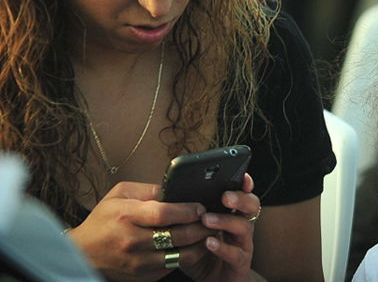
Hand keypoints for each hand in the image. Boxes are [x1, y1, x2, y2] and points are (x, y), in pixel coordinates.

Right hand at [67, 182, 209, 280]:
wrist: (81, 254)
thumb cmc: (102, 220)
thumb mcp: (120, 195)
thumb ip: (148, 190)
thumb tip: (175, 188)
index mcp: (127, 216)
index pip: (165, 214)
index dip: (188, 210)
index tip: (200, 207)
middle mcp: (132, 241)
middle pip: (178, 236)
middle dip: (201, 227)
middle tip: (212, 220)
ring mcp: (137, 262)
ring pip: (180, 255)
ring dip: (199, 245)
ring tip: (208, 234)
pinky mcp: (142, 276)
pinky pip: (172, 267)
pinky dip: (187, 257)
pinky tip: (193, 247)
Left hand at [184, 174, 259, 281]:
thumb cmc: (203, 256)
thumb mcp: (195, 233)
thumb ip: (189, 218)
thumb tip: (167, 199)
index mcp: (233, 216)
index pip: (242, 194)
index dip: (244, 184)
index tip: (240, 175)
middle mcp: (242, 227)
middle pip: (252, 206)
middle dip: (240, 198)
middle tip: (224, 196)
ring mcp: (244, 245)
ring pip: (244, 227)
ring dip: (226, 221)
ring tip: (207, 219)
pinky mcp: (240, 263)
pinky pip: (235, 254)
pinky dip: (223, 247)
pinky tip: (209, 242)